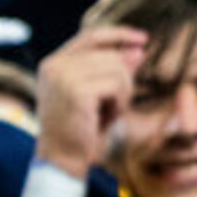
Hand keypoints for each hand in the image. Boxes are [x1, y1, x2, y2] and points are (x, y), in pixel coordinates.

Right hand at [35, 26, 146, 177]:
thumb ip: (113, 69)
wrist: (62, 161)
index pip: (92, 35)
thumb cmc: (79, 130)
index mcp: (53, 64)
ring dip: (122, 93)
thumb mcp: (98, 95)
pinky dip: (120, 103)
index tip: (143, 40)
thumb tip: (138, 49)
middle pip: (109, 54)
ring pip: (116, 68)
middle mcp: (54, 66)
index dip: (119, 34)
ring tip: (108, 112)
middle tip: (112, 106)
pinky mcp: (76, 91)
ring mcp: (63, 77)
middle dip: (123, 78)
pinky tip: (107, 118)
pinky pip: (117, 85)